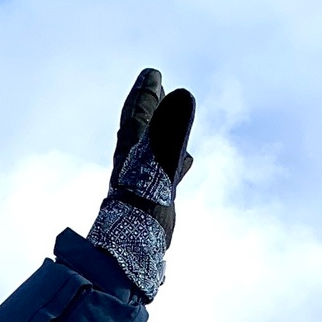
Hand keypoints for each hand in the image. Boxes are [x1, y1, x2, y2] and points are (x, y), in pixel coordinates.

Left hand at [85, 67, 195, 300]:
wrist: (132, 246)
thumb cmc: (142, 203)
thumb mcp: (158, 158)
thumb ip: (171, 126)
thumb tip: (183, 94)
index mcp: (133, 147)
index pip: (138, 112)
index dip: (145, 92)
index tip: (152, 75)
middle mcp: (135, 161)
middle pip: (140, 126)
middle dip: (148, 105)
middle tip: (156, 86)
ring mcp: (144, 180)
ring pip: (153, 147)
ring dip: (161, 129)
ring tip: (172, 114)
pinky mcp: (153, 199)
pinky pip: (166, 171)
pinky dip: (176, 159)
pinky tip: (189, 161)